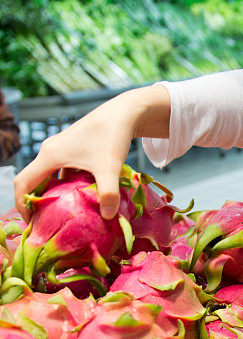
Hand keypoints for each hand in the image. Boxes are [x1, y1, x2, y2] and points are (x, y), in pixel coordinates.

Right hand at [14, 85, 169, 220]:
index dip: (22, 205)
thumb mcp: (110, 168)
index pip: (23, 183)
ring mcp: (62, 150)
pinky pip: (63, 172)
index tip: (33, 224)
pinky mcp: (74, 150)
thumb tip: (108, 217)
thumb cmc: (112, 136)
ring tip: (64, 215)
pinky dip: (67, 187)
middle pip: (34, 181)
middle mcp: (51, 152)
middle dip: (37, 203)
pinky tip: (83, 200)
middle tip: (48, 224)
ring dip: (53, 195)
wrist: (124, 113)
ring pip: (50, 177)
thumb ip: (108, 193)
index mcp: (50, 156)